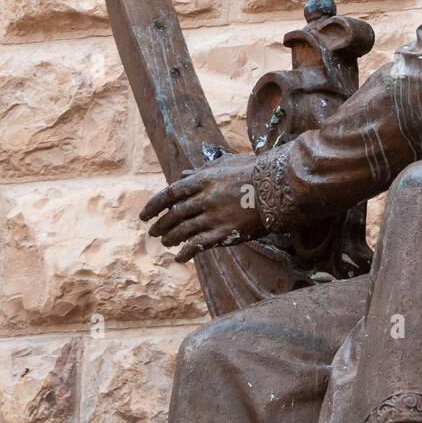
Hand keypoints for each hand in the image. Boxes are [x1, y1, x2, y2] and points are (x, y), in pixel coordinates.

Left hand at [140, 154, 265, 263]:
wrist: (278, 187)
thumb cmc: (252, 173)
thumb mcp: (224, 165)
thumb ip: (200, 171)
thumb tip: (180, 175)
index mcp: (204, 180)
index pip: (170, 194)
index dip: (153, 206)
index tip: (144, 215)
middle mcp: (205, 198)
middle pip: (174, 214)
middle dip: (160, 224)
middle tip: (153, 232)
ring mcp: (215, 216)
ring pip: (183, 230)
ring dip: (171, 238)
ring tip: (165, 243)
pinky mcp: (226, 232)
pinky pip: (199, 244)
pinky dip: (186, 252)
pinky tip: (180, 256)